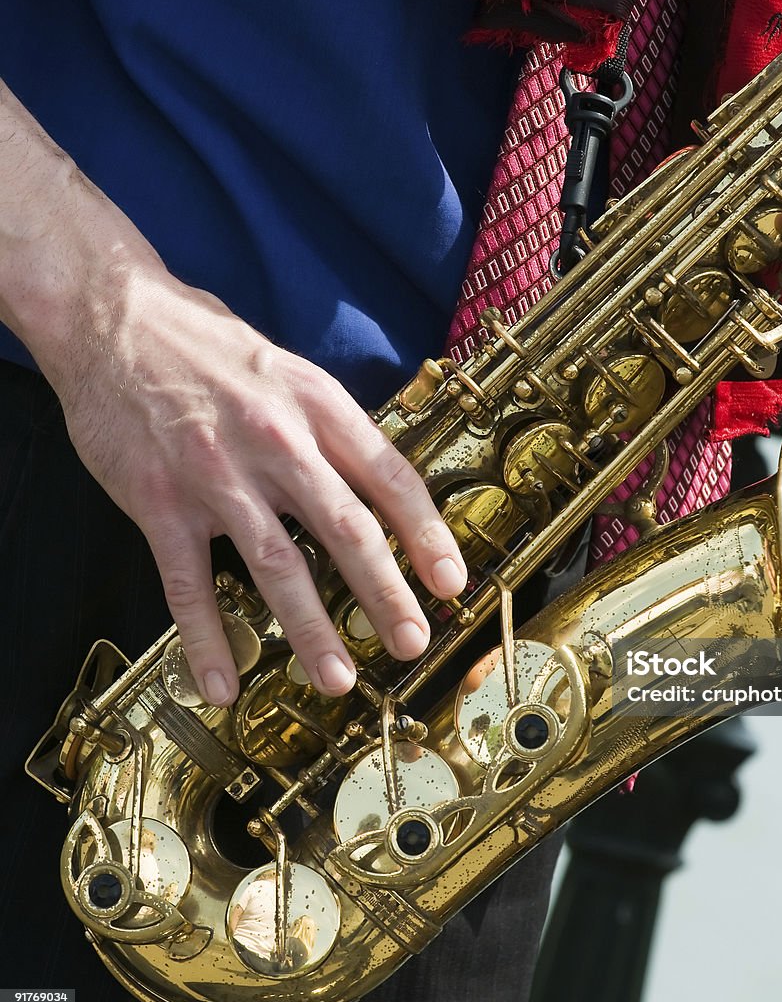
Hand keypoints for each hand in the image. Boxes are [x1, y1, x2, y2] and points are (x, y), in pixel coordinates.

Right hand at [0, 83, 465, 707]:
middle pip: (345, 527)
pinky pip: (187, 584)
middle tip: (412, 641)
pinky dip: (205, 639)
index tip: (450, 582)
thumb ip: (332, 429)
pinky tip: (222, 683)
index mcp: (317, 405)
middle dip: (384, 592)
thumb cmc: (209, 347)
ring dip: (309, 629)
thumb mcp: (290, 370)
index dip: (427, 534)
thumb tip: (380, 488)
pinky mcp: (160, 502)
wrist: (112, 318)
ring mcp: (217, 475)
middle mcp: (276, 441)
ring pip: (276, 564)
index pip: (390, 477)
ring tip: (337, 678)